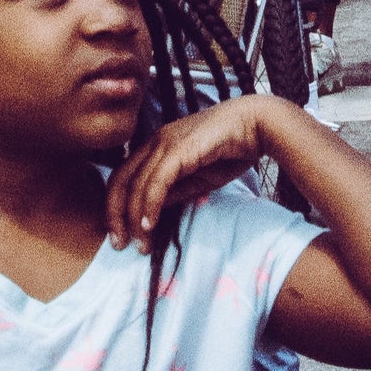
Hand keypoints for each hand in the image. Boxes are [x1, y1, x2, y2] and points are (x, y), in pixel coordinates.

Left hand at [106, 97, 280, 243]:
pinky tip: (149, 225)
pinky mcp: (179, 148)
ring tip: (140, 244)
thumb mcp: (197, 179)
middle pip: (119, 181)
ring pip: (136, 184)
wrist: (256, 125)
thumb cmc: (230, 150)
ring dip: (134, 218)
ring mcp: (164, 143)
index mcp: (156, 147)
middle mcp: (154, 142)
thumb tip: (153, 211)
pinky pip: (156, 181)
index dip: (116, 208)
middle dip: (114, 215)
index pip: (123, 179)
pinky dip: (150, 205)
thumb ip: (174, 191)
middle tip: (118, 244)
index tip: (121, 235)